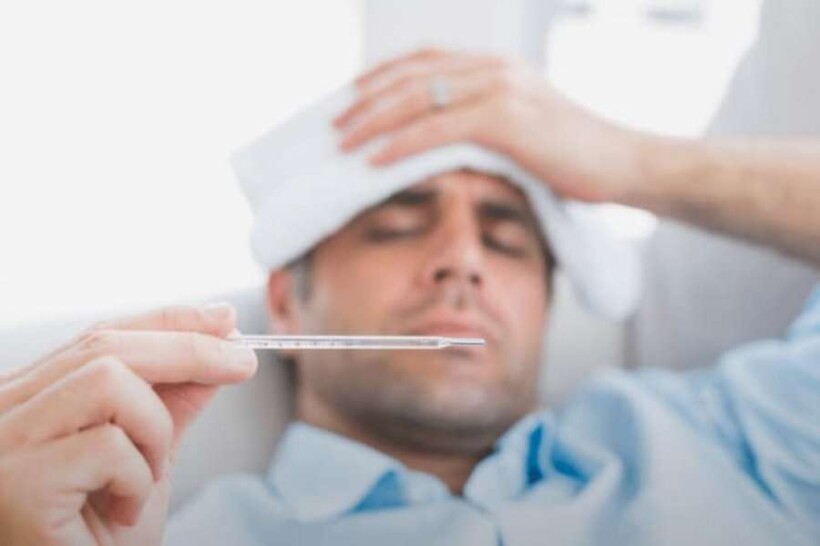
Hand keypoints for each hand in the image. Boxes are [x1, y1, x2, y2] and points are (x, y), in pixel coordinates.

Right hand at [0, 304, 256, 545]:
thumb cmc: (100, 535)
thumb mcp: (149, 453)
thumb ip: (174, 399)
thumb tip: (221, 343)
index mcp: (28, 397)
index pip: (99, 336)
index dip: (167, 321)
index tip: (225, 317)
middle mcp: (2, 410)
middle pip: (105, 346)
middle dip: (189, 349)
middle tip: (245, 362)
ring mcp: (2, 444)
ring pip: (107, 381)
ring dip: (155, 428)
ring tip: (149, 476)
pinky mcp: (18, 482)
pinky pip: (108, 445)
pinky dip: (138, 478)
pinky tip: (122, 511)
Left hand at [335, 48, 646, 203]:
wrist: (622, 162)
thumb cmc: (574, 154)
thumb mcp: (524, 127)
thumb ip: (485, 121)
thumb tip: (442, 142)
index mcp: (495, 65)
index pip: (425, 60)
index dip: (381, 76)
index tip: (349, 98)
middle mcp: (493, 67)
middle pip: (412, 76)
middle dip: (366, 100)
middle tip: (333, 124)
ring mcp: (500, 88)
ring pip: (418, 98)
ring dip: (372, 121)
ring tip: (342, 143)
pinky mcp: (505, 118)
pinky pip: (437, 128)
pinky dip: (400, 143)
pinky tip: (374, 159)